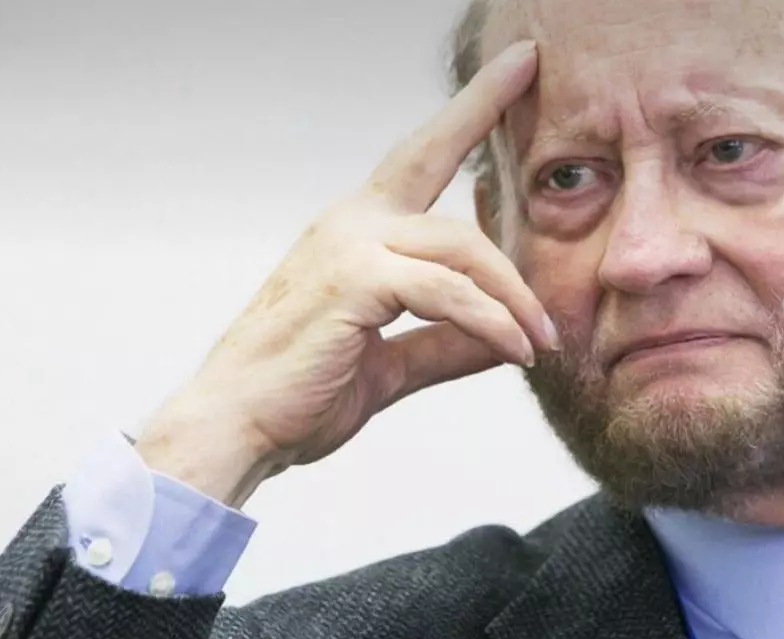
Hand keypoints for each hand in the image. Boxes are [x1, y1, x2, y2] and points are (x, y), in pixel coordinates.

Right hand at [134, 41, 554, 506]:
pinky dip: (490, 321)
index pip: (417, 159)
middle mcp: (350, 224)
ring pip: (460, 246)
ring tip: (546, 337)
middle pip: (435, 162)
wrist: (237, 429)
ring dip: (514, 295)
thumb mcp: (390, 365)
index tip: (507, 70)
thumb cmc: (301, 392)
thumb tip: (504, 339)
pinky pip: (446, 292)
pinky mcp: (352, 282)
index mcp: (357, 234)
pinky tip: (517, 350)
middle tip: (532, 64)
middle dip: (481, 108)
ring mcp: (348, 247)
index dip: (463, 111)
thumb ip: (446, 345)